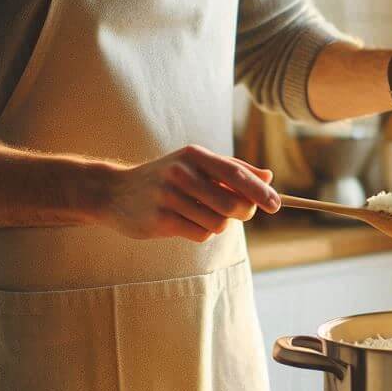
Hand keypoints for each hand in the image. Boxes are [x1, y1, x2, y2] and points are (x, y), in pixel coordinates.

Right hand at [102, 145, 280, 242]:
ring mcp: (169, 196)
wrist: (115, 192)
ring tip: (198, 214)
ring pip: (218, 223)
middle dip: (241, 213)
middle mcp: (182, 173)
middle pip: (232, 204)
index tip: (276, 206)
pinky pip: (200, 234)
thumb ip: (233, 170)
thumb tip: (268, 178)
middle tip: (235, 213)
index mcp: (195, 155)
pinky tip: (183, 222)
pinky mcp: (161, 220)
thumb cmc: (166, 178)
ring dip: (217, 224)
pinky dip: (200, 232)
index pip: (236, 174)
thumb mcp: (195, 165)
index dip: (259, 191)